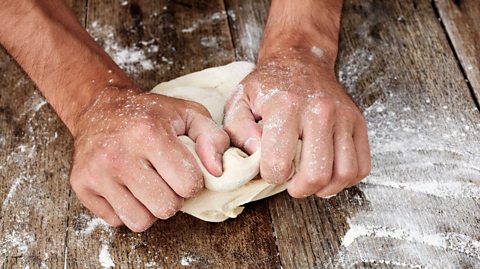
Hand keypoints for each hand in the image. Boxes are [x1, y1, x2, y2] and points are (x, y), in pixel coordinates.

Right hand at [69, 87, 228, 231]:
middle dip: (173, 198)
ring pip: (140, 222)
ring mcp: (96, 172)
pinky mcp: (81, 186)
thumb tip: (218, 171)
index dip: (193, 181)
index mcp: (149, 133)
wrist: (100, 108)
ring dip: (150, 208)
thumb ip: (214, 138)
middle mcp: (118, 154)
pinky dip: (127, 209)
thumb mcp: (189, 114)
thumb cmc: (150, 114)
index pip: (188, 185)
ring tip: (148, 185)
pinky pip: (117, 221)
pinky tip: (127, 187)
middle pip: (166, 208)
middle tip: (166, 179)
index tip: (184, 170)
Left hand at [224, 48, 370, 197]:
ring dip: (325, 188)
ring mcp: (343, 116)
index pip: (279, 164)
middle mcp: (320, 111)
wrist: (301, 59)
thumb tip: (255, 155)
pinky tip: (329, 173)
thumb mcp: (240, 100)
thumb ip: (238, 131)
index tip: (269, 168)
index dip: (270, 175)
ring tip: (310, 181)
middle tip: (291, 184)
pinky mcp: (358, 122)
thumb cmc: (269, 84)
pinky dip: (347, 179)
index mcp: (286, 106)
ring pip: (344, 174)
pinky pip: (362, 166)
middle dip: (299, 189)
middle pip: (316, 174)